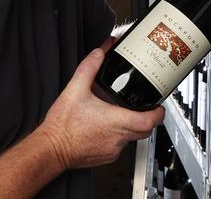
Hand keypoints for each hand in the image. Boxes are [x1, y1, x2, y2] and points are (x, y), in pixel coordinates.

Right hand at [39, 48, 163, 169]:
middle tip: (146, 109)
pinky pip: (119, 146)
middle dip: (148, 119)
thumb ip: (89, 67)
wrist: (51, 148)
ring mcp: (113, 150)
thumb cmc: (62, 125)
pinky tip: (104, 128)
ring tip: (119, 114)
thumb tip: (99, 53)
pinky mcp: (106, 158)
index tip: (159, 106)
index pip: (149, 121)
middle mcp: (118, 138)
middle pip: (145, 131)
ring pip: (132, 139)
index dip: (158, 113)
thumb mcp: (75, 88)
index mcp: (115, 121)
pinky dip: (117, 136)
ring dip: (131, 127)